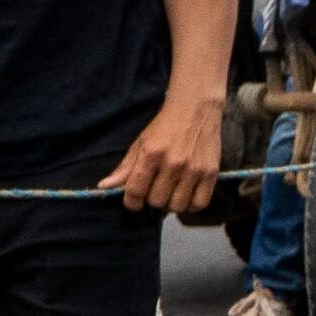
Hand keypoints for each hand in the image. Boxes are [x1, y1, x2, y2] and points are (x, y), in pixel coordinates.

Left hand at [104, 89, 221, 212]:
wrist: (196, 109)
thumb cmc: (164, 127)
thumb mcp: (140, 144)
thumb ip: (124, 168)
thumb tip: (104, 187)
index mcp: (151, 154)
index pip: (136, 191)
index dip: (131, 202)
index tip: (133, 202)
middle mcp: (173, 163)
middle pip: (157, 201)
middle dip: (152, 200)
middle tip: (155, 191)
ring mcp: (194, 169)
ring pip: (177, 206)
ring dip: (171, 204)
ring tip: (170, 194)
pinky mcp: (212, 173)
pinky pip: (200, 203)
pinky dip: (191, 206)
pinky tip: (186, 196)